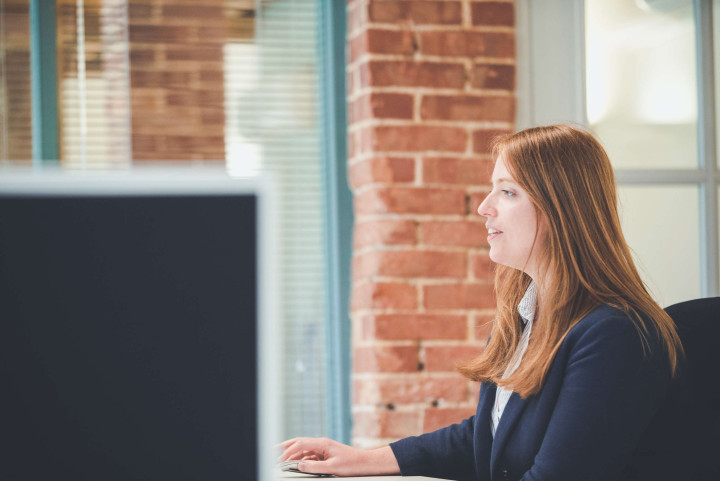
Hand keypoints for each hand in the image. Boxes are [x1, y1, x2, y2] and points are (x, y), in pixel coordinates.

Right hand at [276, 437, 399, 476]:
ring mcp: (324, 449)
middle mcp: (322, 444)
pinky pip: (311, 455)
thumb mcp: (332, 468)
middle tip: (273, 450)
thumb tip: (299, 465)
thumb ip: (314, 466)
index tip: (280, 459)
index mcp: (323, 443)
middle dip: (286, 446)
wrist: (365, 463)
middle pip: (300, 442)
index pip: (301, 444)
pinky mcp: (326, 455)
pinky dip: (302, 459)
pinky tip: (297, 464)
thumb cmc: (352, 464)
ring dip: (293, 454)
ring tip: (282, 458)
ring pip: (304, 449)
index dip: (289, 451)